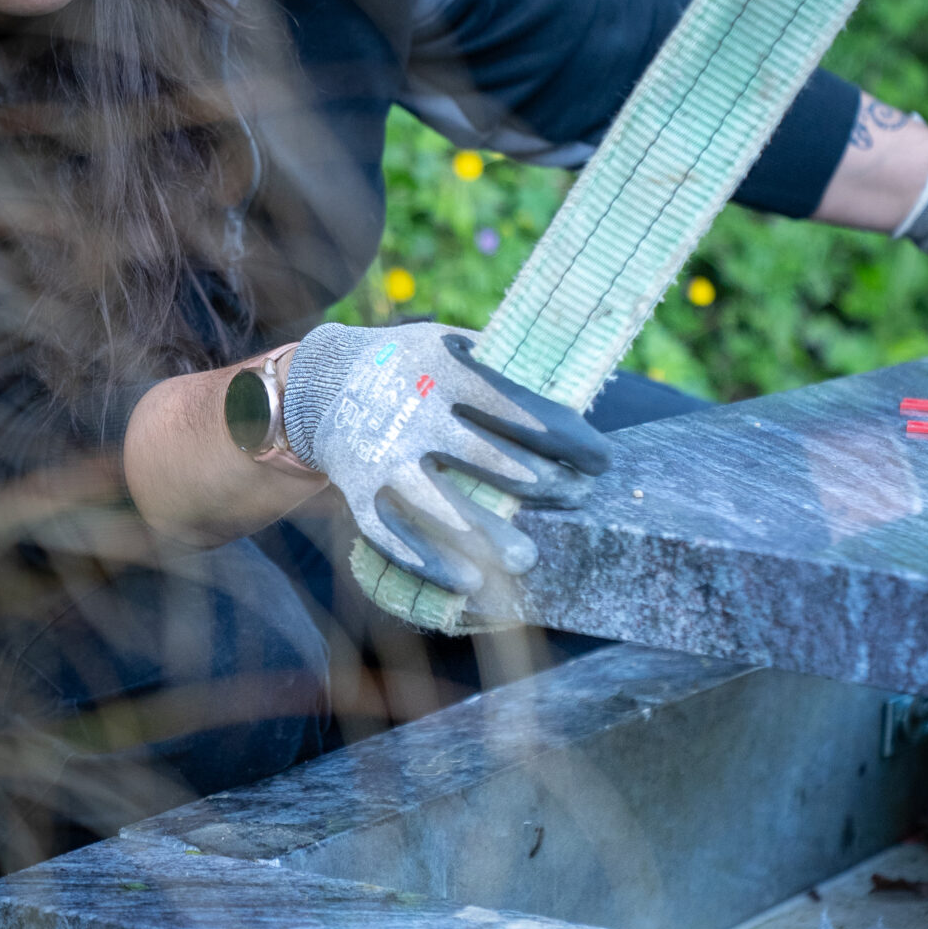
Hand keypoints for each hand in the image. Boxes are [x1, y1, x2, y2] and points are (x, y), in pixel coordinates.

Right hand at [282, 321, 611, 594]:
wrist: (326, 381)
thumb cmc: (415, 367)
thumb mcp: (453, 345)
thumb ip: (504, 367)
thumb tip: (575, 401)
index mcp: (444, 370)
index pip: (519, 409)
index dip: (568, 438)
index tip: (601, 460)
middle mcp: (411, 412)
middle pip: (486, 458)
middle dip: (543, 484)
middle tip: (577, 497)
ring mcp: (381, 454)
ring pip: (437, 504)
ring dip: (485, 536)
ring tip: (525, 558)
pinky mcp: (358, 491)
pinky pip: (392, 535)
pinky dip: (429, 562)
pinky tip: (468, 584)